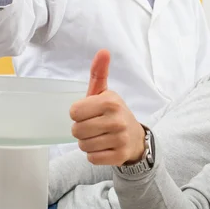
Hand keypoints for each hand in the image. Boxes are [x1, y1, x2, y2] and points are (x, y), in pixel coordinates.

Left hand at [70, 49, 145, 165]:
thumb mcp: (105, 92)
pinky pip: (91, 158)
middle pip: (76, 130)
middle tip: (94, 126)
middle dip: (81, 129)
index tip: (90, 112)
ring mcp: (119, 139)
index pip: (74, 112)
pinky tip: (104, 147)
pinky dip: (94, 154)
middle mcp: (116, 119)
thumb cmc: (113, 113)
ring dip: (87, 142)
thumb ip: (99, 73)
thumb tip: (103, 51)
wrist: (135, 137)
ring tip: (99, 136)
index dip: (78, 113)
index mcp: (110, 101)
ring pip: (83, 145)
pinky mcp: (118, 156)